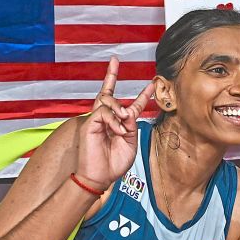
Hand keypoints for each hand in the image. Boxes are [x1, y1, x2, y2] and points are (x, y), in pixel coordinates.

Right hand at [75, 57, 155, 190]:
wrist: (99, 178)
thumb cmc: (113, 164)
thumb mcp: (130, 144)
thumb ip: (131, 126)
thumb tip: (128, 112)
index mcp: (119, 124)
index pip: (130, 105)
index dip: (141, 95)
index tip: (151, 84)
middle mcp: (106, 119)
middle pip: (107, 91)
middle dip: (111, 75)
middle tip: (115, 61)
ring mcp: (96, 121)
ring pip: (107, 99)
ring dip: (119, 108)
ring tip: (124, 120)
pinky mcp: (89, 124)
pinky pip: (103, 112)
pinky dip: (113, 120)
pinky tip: (117, 131)